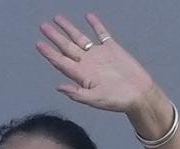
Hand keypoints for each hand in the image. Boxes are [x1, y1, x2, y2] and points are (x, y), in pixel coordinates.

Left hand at [36, 14, 160, 113]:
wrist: (141, 95)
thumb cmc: (119, 101)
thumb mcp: (97, 100)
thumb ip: (78, 94)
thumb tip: (59, 87)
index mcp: (82, 75)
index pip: (61, 62)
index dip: (50, 53)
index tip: (39, 44)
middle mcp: (88, 64)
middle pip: (67, 48)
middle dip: (55, 37)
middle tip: (43, 27)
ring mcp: (100, 55)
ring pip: (80, 38)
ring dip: (69, 29)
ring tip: (58, 18)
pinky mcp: (113, 49)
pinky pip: (102, 34)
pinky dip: (96, 25)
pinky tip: (89, 17)